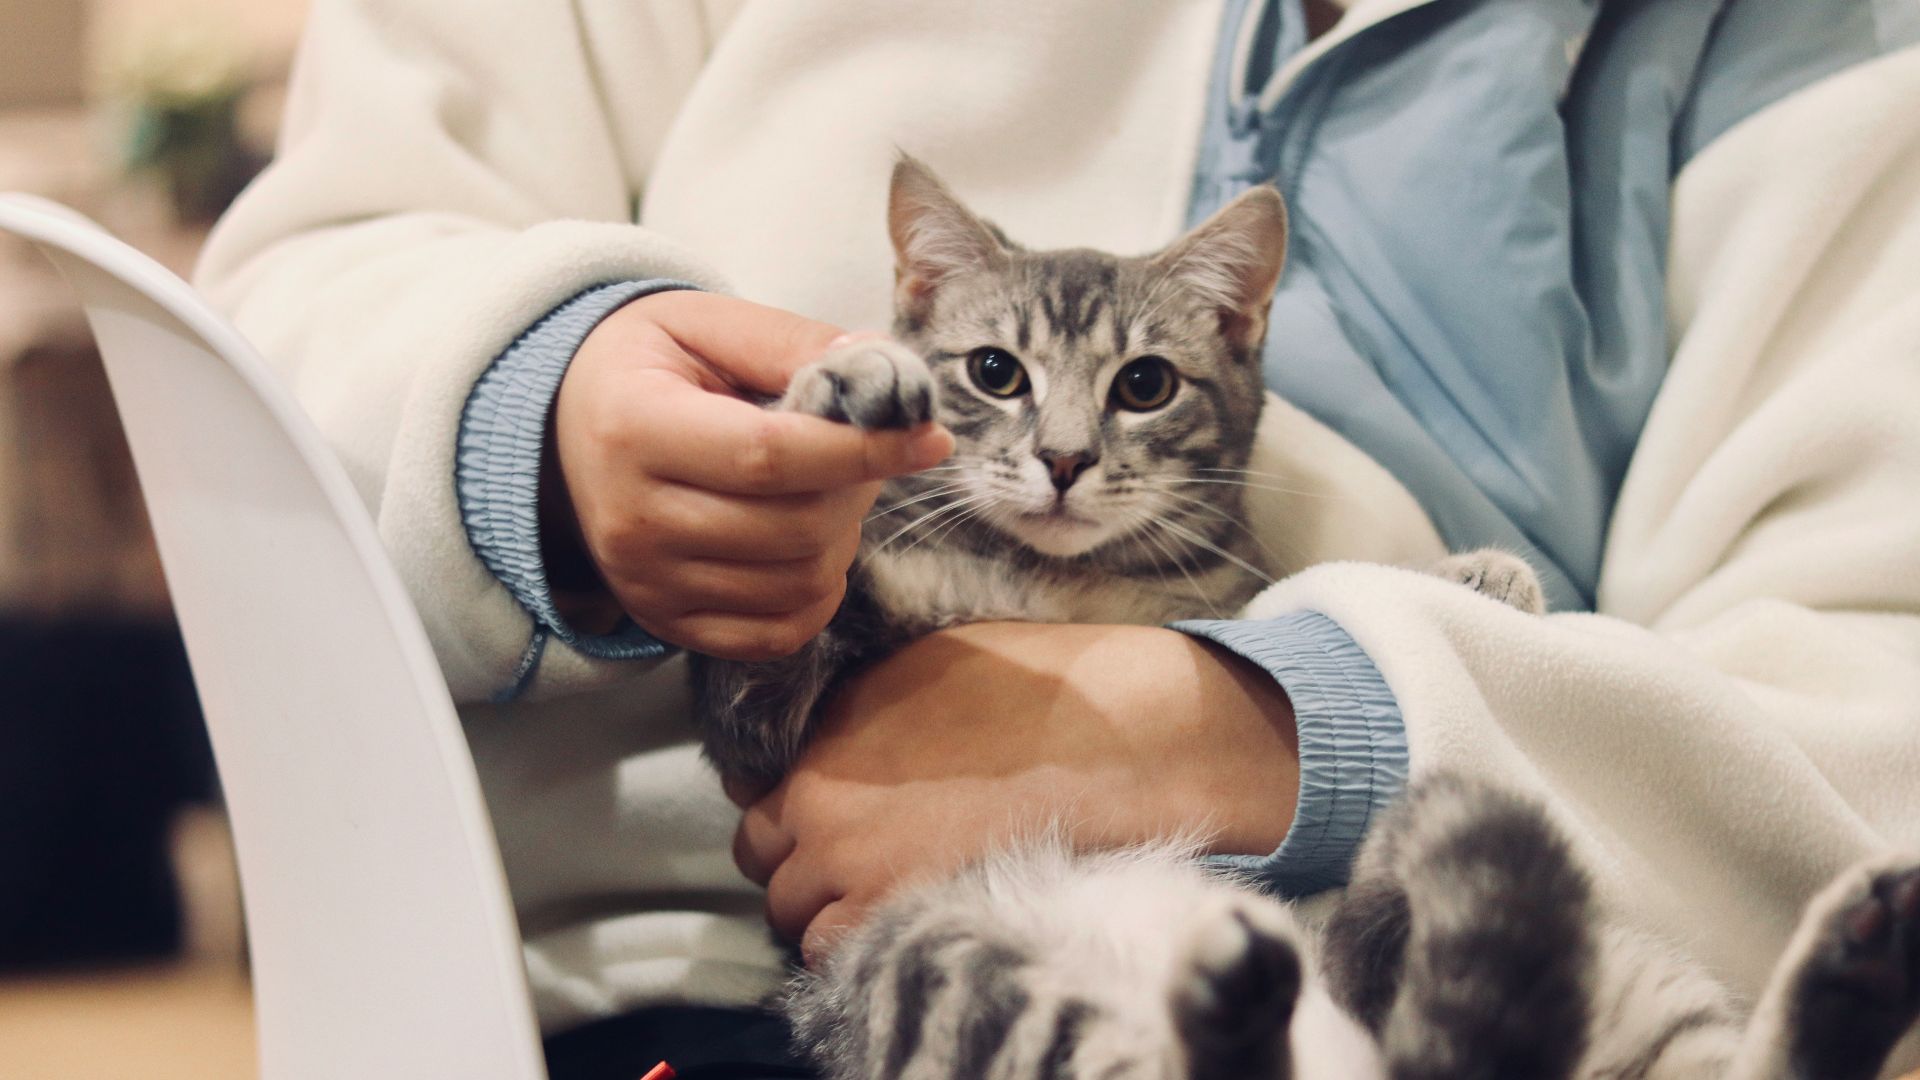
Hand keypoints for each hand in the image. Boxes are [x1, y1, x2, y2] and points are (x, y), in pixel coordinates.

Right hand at [543, 291, 952, 659]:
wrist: (564, 427)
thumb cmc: (646, 367)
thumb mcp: (704, 324)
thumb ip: (792, 342)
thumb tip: (885, 371)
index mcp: (635, 429)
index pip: (771, 456)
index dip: (863, 450)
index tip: (928, 438)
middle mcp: (631, 519)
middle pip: (793, 528)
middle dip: (854, 490)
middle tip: (857, 454)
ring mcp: (646, 582)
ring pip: (796, 583)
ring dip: (841, 538)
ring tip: (823, 492)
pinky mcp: (665, 622)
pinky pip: (776, 634)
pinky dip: (816, 596)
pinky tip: (809, 546)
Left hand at [731, 622, 1298, 962]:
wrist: (1111, 741)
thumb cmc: (1038, 694)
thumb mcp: (924, 666)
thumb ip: (860, 711)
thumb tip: (834, 735)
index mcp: (826, 731)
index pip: (754, 793)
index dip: (792, 809)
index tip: (826, 817)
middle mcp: (820, 797)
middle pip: (761, 855)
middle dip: (800, 861)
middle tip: (856, 862)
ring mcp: (848, 862)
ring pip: (789, 913)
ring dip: (823, 909)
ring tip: (884, 897)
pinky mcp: (888, 913)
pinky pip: (831, 951)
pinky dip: (853, 945)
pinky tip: (902, 921)